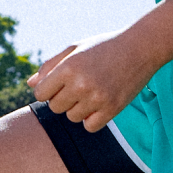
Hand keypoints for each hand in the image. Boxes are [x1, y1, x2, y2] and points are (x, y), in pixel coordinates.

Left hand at [28, 28, 155, 132]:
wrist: (140, 48)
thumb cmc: (103, 47)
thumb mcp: (75, 49)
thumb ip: (50, 66)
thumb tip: (31, 85)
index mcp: (68, 67)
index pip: (40, 93)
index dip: (48, 90)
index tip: (60, 83)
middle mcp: (81, 84)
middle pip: (55, 107)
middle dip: (63, 99)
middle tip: (79, 86)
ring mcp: (97, 98)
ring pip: (72, 117)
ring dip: (78, 108)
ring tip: (92, 91)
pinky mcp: (112, 109)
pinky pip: (90, 126)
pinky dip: (92, 119)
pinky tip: (100, 104)